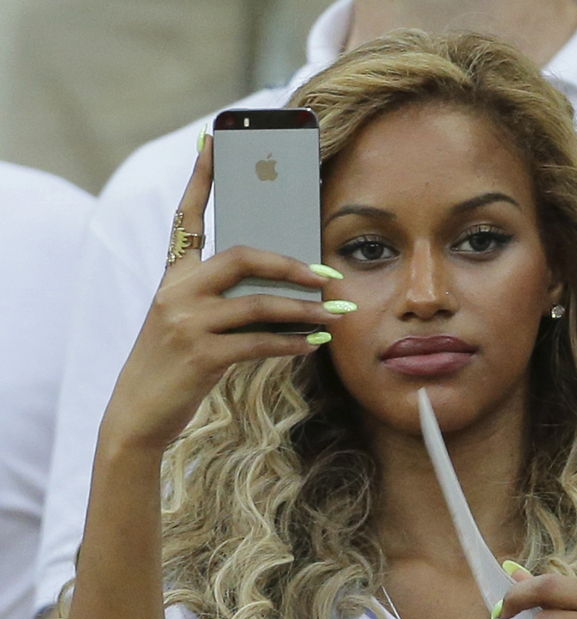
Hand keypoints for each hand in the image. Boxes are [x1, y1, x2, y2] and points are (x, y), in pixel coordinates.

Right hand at [101, 136, 349, 452]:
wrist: (138, 413)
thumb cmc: (173, 365)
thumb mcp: (188, 323)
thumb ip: (223, 299)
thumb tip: (283, 287)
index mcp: (174, 277)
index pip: (187, 218)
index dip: (201, 179)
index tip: (214, 142)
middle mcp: (177, 292)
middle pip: (242, 257)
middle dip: (291, 263)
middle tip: (326, 274)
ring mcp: (187, 323)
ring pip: (258, 303)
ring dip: (303, 309)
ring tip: (333, 314)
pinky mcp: (200, 356)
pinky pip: (258, 343)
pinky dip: (291, 343)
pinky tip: (312, 344)